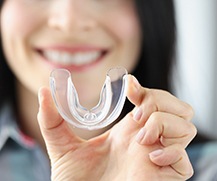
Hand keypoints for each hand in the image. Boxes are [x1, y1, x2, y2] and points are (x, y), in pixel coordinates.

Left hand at [37, 75, 195, 180]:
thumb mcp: (63, 147)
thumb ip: (52, 120)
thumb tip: (44, 91)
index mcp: (128, 131)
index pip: (152, 99)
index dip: (146, 88)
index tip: (129, 86)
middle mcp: (147, 140)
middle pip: (177, 108)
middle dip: (160, 101)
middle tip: (137, 114)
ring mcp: (159, 157)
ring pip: (186, 126)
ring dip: (164, 124)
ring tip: (140, 137)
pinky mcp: (165, 177)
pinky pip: (184, 160)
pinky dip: (171, 152)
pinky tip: (150, 157)